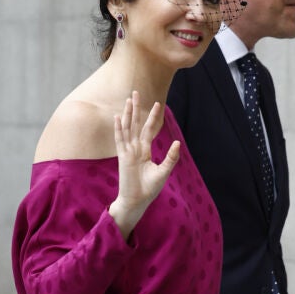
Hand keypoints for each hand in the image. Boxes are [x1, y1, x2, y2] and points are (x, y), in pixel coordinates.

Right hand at [109, 91, 179, 236]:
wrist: (137, 201)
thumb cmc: (149, 189)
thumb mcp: (163, 172)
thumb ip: (171, 158)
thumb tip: (177, 143)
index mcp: (144, 151)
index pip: (148, 129)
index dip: (152, 117)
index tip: (157, 104)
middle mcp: (135, 148)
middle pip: (135, 124)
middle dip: (136, 108)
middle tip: (136, 92)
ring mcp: (128, 152)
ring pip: (127, 128)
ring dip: (128, 113)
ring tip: (128, 99)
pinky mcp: (123, 157)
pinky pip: (120, 140)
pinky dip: (118, 129)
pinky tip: (117, 117)